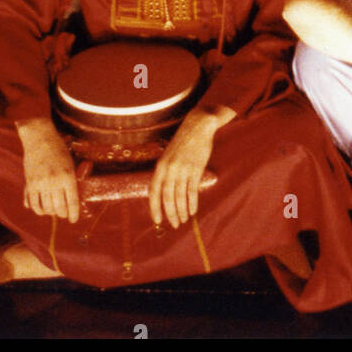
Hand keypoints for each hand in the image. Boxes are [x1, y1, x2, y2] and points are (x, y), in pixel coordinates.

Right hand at [17, 119, 79, 222]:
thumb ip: (72, 181)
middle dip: (63, 214)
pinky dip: (37, 209)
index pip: (72, 202)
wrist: (40, 138)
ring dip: (50, 213)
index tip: (73, 220)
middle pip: (59, 208)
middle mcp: (55, 181)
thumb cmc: (59, 149)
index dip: (73, 214)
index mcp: (68, 176)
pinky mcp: (29, 183)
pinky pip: (33, 203)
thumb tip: (72, 199)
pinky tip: (41, 209)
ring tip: (53, 211)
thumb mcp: (71, 163)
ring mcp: (41, 183)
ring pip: (46, 208)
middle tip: (64, 214)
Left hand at [149, 108, 220, 229]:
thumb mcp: (168, 155)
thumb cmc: (182, 142)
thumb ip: (165, 173)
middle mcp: (169, 169)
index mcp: (160, 166)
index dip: (154, 208)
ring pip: (180, 197)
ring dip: (182, 211)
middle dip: (170, 213)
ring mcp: (183, 169)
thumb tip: (164, 194)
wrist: (197, 126)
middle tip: (174, 224)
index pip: (154, 192)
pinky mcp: (195, 169)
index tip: (157, 221)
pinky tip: (193, 211)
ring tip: (183, 220)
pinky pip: (192, 191)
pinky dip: (192, 203)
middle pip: (167, 197)